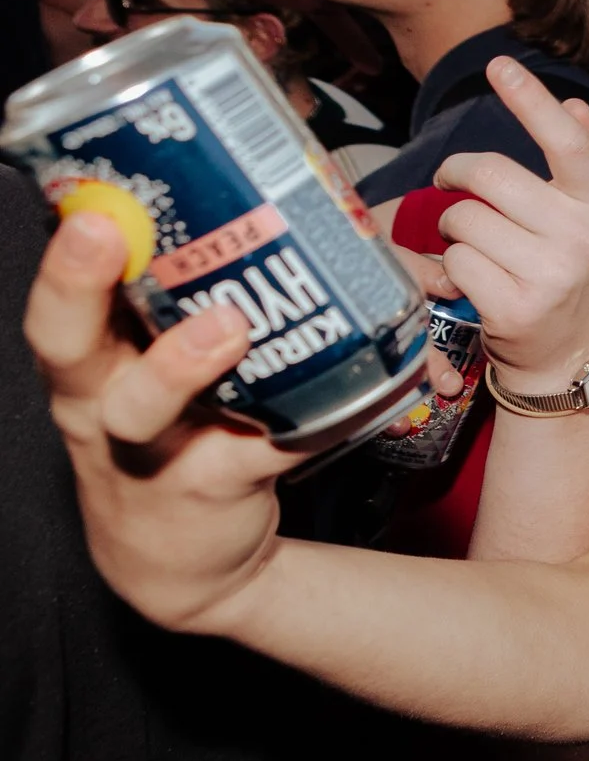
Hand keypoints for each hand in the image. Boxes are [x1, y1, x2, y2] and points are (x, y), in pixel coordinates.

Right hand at [23, 212, 301, 629]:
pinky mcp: (214, 486)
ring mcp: (150, 450)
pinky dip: (313, 420)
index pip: (57, 299)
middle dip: (74, 285)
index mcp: (87, 361)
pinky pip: (266, 448)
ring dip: (179, 362)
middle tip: (102, 230)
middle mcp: (101, 404)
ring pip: (143, 406)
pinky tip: (361, 390)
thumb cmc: (169, 435)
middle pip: (65, 345)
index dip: (60, 254)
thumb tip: (228, 200)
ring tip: (227, 325)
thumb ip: (169, 305)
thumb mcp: (146, 371)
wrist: (178, 560)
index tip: (81, 201)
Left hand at [428, 58, 588, 391]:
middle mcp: (581, 235)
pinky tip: (473, 281)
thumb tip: (575, 107)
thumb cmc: (566, 272)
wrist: (565, 356)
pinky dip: (450, 268)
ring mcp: (550, 273)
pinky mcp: (514, 306)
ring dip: (452, 229)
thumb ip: (582, 160)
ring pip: (463, 219)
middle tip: (453, 188)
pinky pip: (453, 261)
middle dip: (456, 178)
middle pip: (488, 174)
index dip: (531, 101)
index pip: (566, 143)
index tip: (500, 66)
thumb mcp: (584, 217)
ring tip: (473, 245)